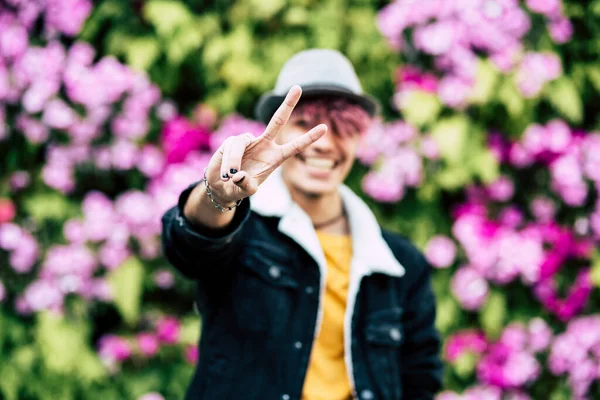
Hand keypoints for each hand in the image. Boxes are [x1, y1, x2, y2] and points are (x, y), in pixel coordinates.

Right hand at [204, 85, 326, 204]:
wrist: (221, 186)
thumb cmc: (238, 188)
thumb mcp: (245, 190)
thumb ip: (246, 186)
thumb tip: (239, 175)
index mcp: (275, 158)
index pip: (295, 147)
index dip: (309, 138)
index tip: (324, 128)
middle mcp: (264, 145)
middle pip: (278, 120)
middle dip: (288, 104)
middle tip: (298, 87)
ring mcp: (248, 141)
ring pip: (241, 145)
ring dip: (234, 161)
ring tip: (230, 177)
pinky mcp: (232, 141)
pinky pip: (231, 149)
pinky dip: (228, 162)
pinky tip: (225, 174)